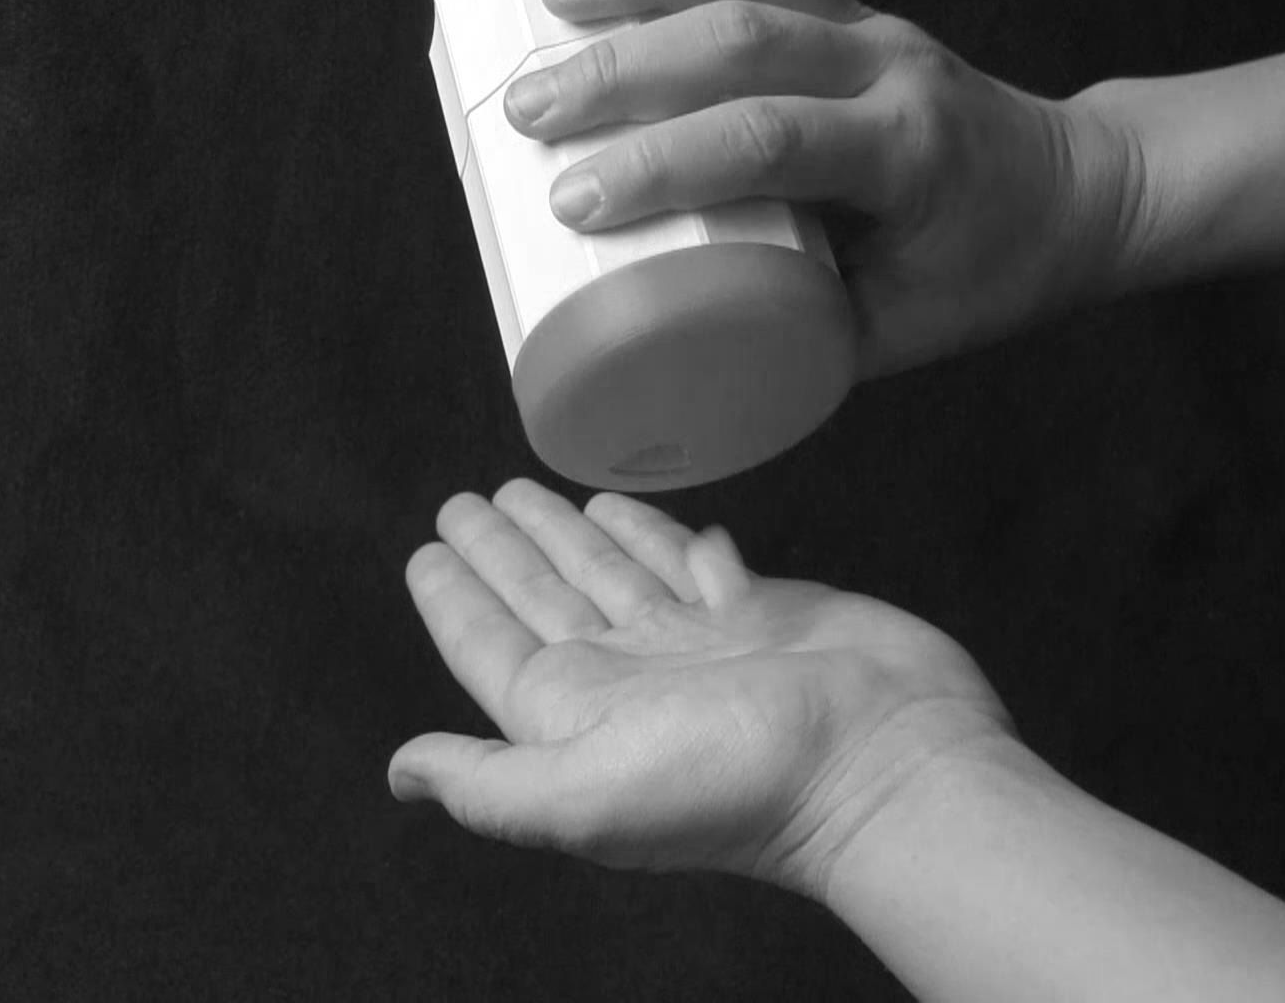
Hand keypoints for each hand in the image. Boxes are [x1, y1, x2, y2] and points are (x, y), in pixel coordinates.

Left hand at [386, 478, 1016, 900]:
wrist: (884, 762)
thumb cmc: (736, 779)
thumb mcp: (585, 793)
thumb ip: (487, 783)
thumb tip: (399, 770)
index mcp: (575, 715)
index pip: (492, 645)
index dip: (455, 598)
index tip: (426, 548)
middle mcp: (628, 676)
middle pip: (543, 596)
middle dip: (503, 549)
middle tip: (464, 499)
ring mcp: (695, 642)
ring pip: (609, 572)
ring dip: (566, 533)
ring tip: (526, 491)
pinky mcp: (760, 611)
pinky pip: (689, 561)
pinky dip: (656, 534)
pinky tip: (629, 510)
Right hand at [503, 0, 1145, 377]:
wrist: (1077, 193)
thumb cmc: (985, 274)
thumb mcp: (896, 334)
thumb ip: (792, 338)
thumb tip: (666, 358)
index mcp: (906, 154)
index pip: (770, 140)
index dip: (664, 164)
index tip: (573, 200)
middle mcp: (891, 68)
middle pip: (743, 40)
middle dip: (620, 68)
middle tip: (525, 108)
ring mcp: (875, 22)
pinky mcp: (857, 3)